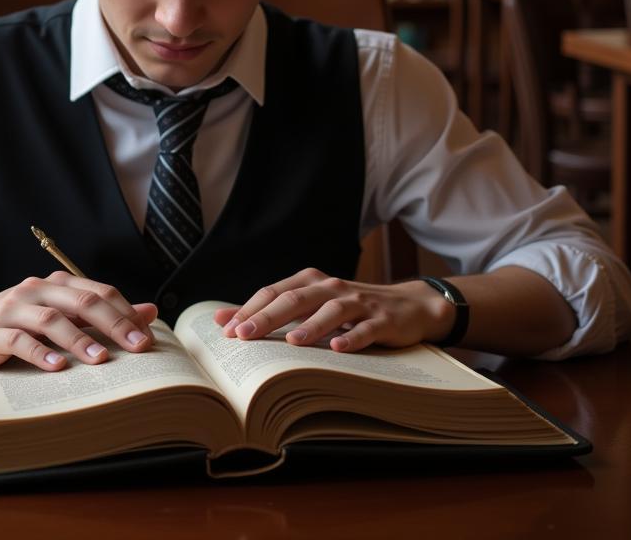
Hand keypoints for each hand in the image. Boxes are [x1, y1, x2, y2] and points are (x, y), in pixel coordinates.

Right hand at [0, 270, 157, 371]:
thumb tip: (149, 311)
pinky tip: (56, 367)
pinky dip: (39, 352)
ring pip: (53, 319)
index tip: (148, 336)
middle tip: (138, 347)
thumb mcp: (59, 315)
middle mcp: (38, 290)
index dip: (125, 311)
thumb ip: (100, 313)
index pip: (99, 292)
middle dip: (114, 324)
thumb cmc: (14, 324)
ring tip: (101, 360)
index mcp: (57, 285)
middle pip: (82, 301)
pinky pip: (19, 340)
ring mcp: (14, 309)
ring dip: (79, 339)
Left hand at [211, 268, 453, 352]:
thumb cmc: (350, 309)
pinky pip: (366, 329)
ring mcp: (359, 302)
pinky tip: (338, 348)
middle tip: (244, 334)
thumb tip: (222, 319)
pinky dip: (352, 338)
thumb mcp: (311, 305)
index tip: (226, 330)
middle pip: (295, 298)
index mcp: (311, 282)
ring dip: (310, 326)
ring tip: (290, 342)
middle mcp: (331, 287)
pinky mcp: (383, 320)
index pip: (274, 292)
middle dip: (267, 316)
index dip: (249, 309)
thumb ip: (269, 311)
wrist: (408, 306)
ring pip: (331, 311)